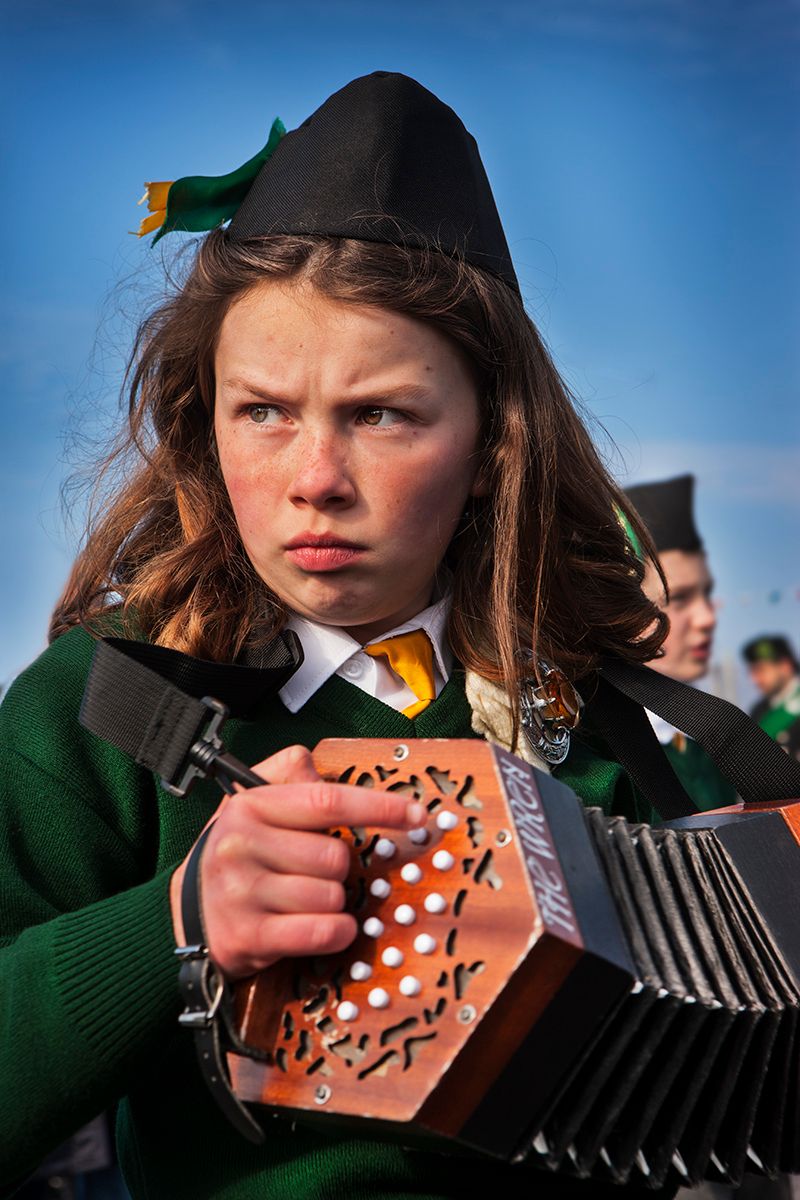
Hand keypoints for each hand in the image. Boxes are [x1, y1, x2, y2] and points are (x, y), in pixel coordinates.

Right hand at [170, 744, 425, 979]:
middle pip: (336, 857)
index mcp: (250, 806)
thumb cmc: (235, 857)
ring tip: (303, 902)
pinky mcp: (249, 936)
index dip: (379, 807)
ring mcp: (242, 893)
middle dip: (338, 870)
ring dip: (333, 903)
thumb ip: (289, 777)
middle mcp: (242, 845)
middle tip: (311, 874)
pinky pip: (322, 931)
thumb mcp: (252, 806)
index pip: (328, 800)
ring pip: (332, 896)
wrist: (182, 918)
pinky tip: (324, 928)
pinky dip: (336, 933)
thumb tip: (325, 772)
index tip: (418, 814)